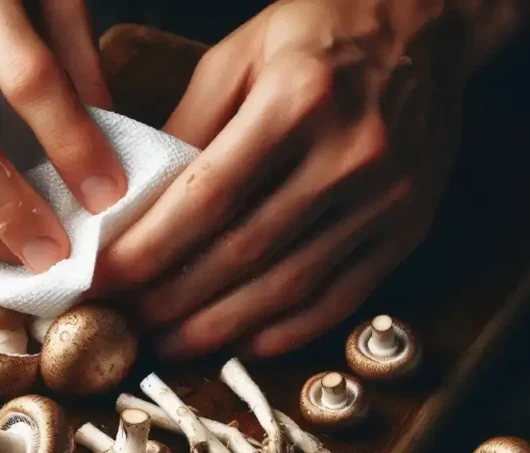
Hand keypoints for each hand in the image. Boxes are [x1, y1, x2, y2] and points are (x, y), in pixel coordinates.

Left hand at [95, 0, 474, 358]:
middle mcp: (348, 153)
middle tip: (125, 322)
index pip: (207, 196)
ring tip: (169, 344)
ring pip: (289, 285)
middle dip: (172, 298)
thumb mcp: (239, 54)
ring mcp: (386, 197)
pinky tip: (240, 343)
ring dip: (221, 327)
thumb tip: (139, 200)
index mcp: (297, 99)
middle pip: (243, 251)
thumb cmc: (320, 31)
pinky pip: (342, 297)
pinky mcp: (408, 227)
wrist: (426, 24)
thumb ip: (188, 124)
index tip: (103, 278)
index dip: (149, 248)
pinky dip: (287, 330)